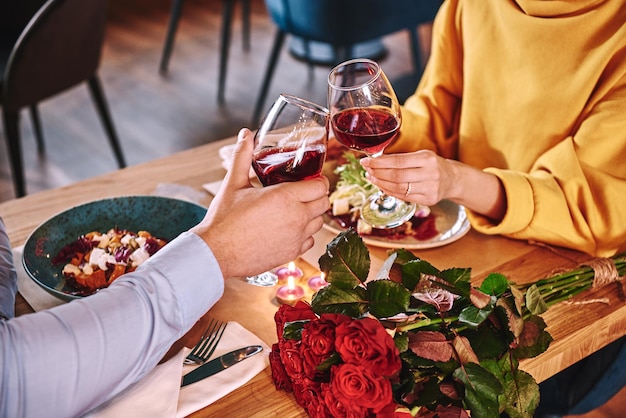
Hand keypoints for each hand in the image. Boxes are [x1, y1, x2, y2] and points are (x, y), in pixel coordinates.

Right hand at [192, 128, 329, 278]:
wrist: (216, 252)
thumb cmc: (224, 218)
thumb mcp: (233, 183)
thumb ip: (243, 155)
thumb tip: (245, 134)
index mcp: (285, 197)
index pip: (320, 185)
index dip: (318, 180)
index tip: (310, 179)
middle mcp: (296, 218)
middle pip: (324, 203)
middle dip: (317, 195)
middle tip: (304, 192)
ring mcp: (296, 238)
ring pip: (319, 223)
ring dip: (312, 214)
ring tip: (296, 210)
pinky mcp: (291, 253)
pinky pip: (310, 241)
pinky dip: (305, 234)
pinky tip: (290, 229)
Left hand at [360, 150, 456, 205]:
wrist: (452, 179)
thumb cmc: (432, 165)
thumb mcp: (421, 155)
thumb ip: (401, 158)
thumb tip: (375, 161)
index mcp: (427, 158)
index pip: (397, 161)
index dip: (379, 162)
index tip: (366, 161)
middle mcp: (430, 174)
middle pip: (396, 176)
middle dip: (378, 173)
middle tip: (367, 170)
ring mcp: (430, 189)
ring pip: (398, 188)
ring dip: (381, 184)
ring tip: (372, 178)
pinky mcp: (428, 200)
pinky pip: (404, 197)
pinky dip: (390, 192)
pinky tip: (382, 187)